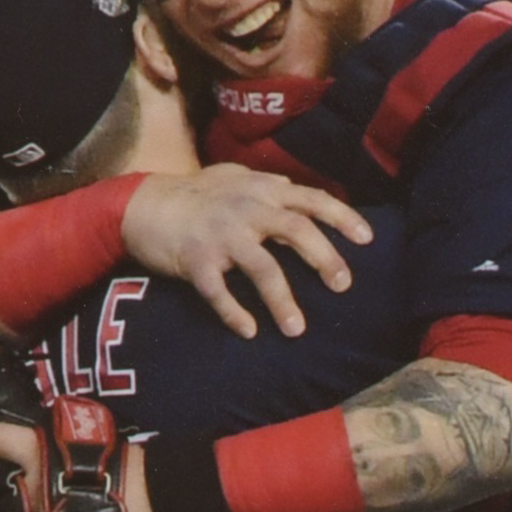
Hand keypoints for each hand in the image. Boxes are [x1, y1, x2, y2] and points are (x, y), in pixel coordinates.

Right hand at [123, 167, 374, 341]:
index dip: (342, 217)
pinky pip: (219, 291)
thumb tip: (299, 194)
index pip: (311, 199)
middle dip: (324, 258)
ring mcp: (221, 234)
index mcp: (261, 190)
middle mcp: (246, 208)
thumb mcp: (235, 181)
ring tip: (296, 329)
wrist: (144, 205)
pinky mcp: (196, 260)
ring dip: (283, 300)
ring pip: (262, 267)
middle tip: (343, 285)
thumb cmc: (195, 196)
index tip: (368, 239)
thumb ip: (268, 188)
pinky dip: (234, 313)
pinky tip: (249, 331)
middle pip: (295, 230)